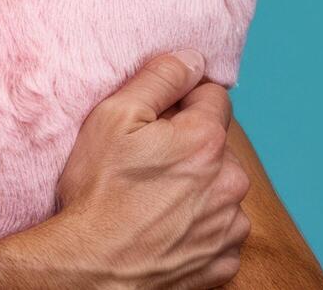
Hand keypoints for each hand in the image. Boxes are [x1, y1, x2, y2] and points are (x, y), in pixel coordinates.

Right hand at [50, 49, 252, 288]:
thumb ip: (158, 79)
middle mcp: (231, 181)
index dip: (178, 100)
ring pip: (218, 188)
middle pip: (215, 144)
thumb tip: (191, 57)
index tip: (151, 118)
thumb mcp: (113, 117)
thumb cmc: (97, 191)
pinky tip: (160, 225)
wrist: (92, 266)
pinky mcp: (223, 259)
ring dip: (194, 187)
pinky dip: (195, 225)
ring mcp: (230, 224)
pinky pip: (217, 230)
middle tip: (143, 160)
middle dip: (186, 145)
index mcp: (206, 140)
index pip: (211, 96)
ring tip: (148, 197)